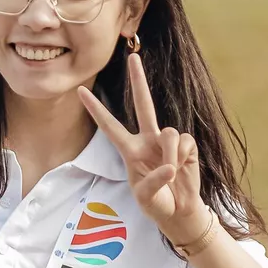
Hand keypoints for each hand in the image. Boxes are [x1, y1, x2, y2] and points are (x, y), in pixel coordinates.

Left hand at [78, 52, 208, 244]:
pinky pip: (184, 142)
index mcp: (130, 150)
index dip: (96, 109)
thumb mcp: (146, 198)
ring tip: (171, 173)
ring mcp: (167, 141)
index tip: (80, 91)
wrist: (180, 211)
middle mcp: (148, 140)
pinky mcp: (187, 145)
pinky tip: (183, 168)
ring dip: (169, 154)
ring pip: (169, 132)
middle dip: (139, 80)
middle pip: (144, 104)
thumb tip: (169, 166)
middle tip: (133, 56)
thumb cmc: (156, 204)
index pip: (109, 126)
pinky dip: (183, 157)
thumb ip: (154, 181)